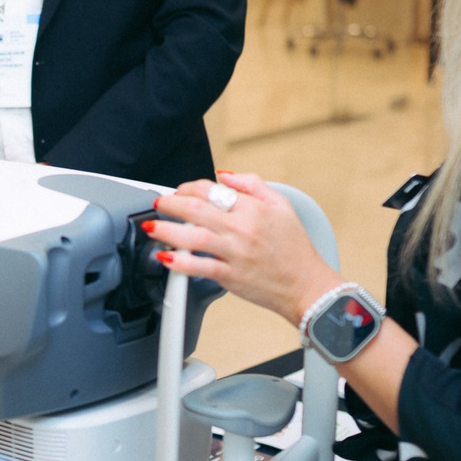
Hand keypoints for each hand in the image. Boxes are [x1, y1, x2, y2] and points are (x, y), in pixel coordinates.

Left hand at [147, 171, 338, 325]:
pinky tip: (166, 257)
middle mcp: (242, 229)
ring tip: (153, 227)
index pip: (211, 189)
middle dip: (170, 203)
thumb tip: (224, 175)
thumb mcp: (282, 205)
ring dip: (167, 230)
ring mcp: (235, 253)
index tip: (180, 191)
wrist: (307, 286)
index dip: (188, 187)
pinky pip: (200, 267)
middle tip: (159, 204)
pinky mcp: (231, 276)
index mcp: (252, 209)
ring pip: (193, 237)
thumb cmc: (295, 249)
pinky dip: (180, 262)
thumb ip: (252, 184)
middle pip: (196, 209)